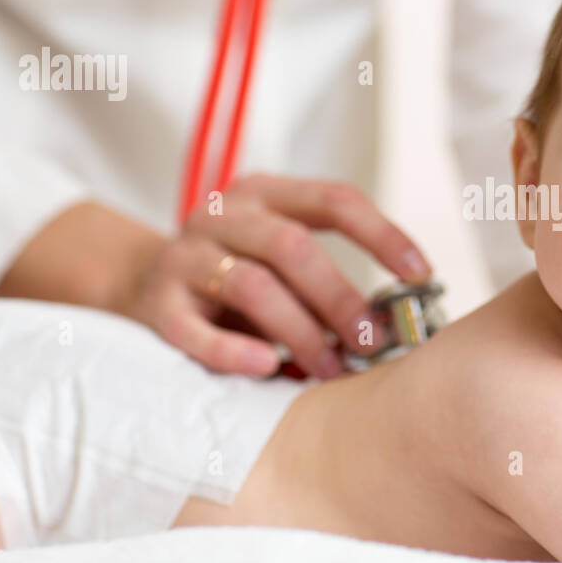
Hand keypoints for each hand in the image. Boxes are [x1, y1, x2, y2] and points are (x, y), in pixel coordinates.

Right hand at [123, 174, 431, 377]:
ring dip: (302, 334)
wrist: (140, 283)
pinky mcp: (157, 305)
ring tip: (333, 370)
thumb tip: (395, 324)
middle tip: (374, 342)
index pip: (333, 199)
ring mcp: (184, 257)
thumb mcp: (279, 258)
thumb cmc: (236, 276)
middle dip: (341, 298)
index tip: (421, 275)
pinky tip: (268, 368)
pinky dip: (234, 352)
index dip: (383, 235)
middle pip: (293, 246)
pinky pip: (196, 330)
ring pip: (252, 287)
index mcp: (264, 192)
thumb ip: (325, 276)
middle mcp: (223, 215)